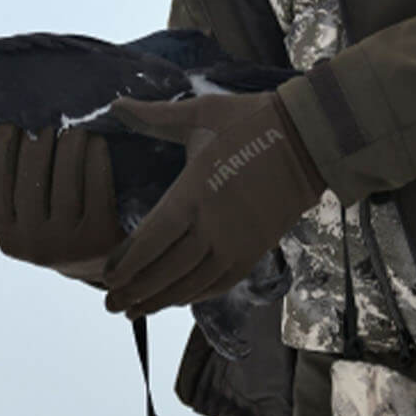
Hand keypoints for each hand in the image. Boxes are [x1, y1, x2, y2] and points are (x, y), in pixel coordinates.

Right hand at [0, 124, 123, 284]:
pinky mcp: (101, 236)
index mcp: (9, 240)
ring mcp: (68, 244)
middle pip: (30, 180)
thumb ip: (17, 191)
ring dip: (68, 145)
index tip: (7, 126)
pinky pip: (96, 186)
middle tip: (47, 121)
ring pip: (65, 181)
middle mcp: (34, 245)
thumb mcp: (33, 222)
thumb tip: (8, 132)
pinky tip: (96, 141)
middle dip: (37, 143)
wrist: (109, 266)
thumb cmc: (64, 229)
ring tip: (74, 127)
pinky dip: (95, 158)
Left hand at [102, 90, 323, 315]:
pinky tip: (178, 300)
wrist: (309, 138)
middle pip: (166, 270)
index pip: (151, 239)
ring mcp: (236, 243)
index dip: (126, 262)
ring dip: (161, 300)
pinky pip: (221, 283)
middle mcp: (213, 226)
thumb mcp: (201, 113)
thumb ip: (155, 117)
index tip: (105, 275)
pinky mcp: (255, 250)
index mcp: (194, 192)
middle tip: (109, 303)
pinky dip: (196, 295)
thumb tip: (116, 105)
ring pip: (192, 283)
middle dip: (135, 290)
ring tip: (136, 310)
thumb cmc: (252, 120)